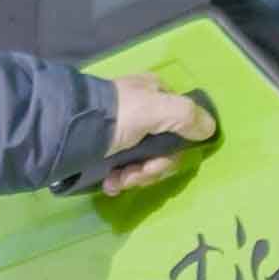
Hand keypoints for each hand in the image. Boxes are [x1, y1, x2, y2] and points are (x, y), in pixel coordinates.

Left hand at [100, 78, 218, 195]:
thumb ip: (187, 116)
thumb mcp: (156, 109)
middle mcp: (144, 111)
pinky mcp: (109, 147)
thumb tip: (210, 129)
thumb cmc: (117, 116)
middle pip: (163, 151)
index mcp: (157, 95)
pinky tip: (109, 184)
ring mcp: (126, 131)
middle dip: (149, 170)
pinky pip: (125, 167)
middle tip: (132, 177)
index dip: (173, 153)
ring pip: (144, 162)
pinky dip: (119, 178)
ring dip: (133, 177)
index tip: (156, 165)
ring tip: (115, 182)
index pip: (182, 127)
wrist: (68, 128)